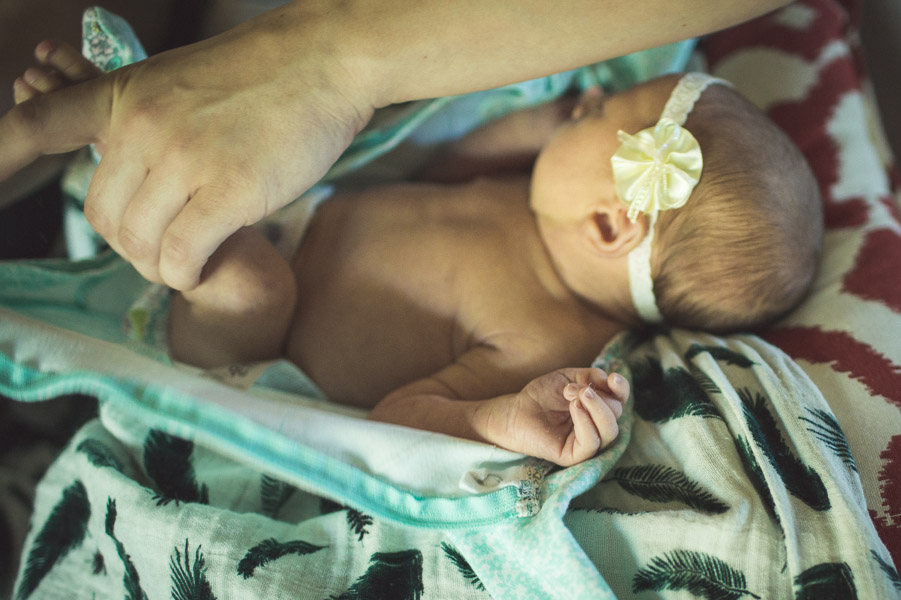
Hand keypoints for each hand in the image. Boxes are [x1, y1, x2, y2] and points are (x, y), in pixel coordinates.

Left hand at [0, 5, 372, 289]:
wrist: (324, 59)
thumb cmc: (264, 73)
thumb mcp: (182, 81)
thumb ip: (148, 125)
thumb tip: (133, 179)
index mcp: (125, 95)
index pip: (39, 125)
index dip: (1, 154)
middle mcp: (143, 127)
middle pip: (101, 213)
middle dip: (129, 243)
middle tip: (165, 246)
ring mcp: (184, 159)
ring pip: (139, 242)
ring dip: (161, 264)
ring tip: (191, 256)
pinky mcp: (229, 191)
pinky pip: (182, 255)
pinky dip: (187, 273)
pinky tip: (206, 265)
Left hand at [497, 367, 627, 466]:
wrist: (516, 409)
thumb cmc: (542, 395)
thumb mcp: (568, 378)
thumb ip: (590, 377)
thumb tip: (610, 380)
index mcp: (599, 407)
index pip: (620, 400)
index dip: (621, 389)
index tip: (613, 378)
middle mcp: (597, 426)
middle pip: (616, 414)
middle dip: (599, 396)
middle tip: (574, 389)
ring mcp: (587, 442)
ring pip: (610, 431)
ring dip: (597, 409)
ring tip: (577, 396)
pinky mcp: (575, 456)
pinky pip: (591, 443)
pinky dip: (586, 423)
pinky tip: (574, 408)